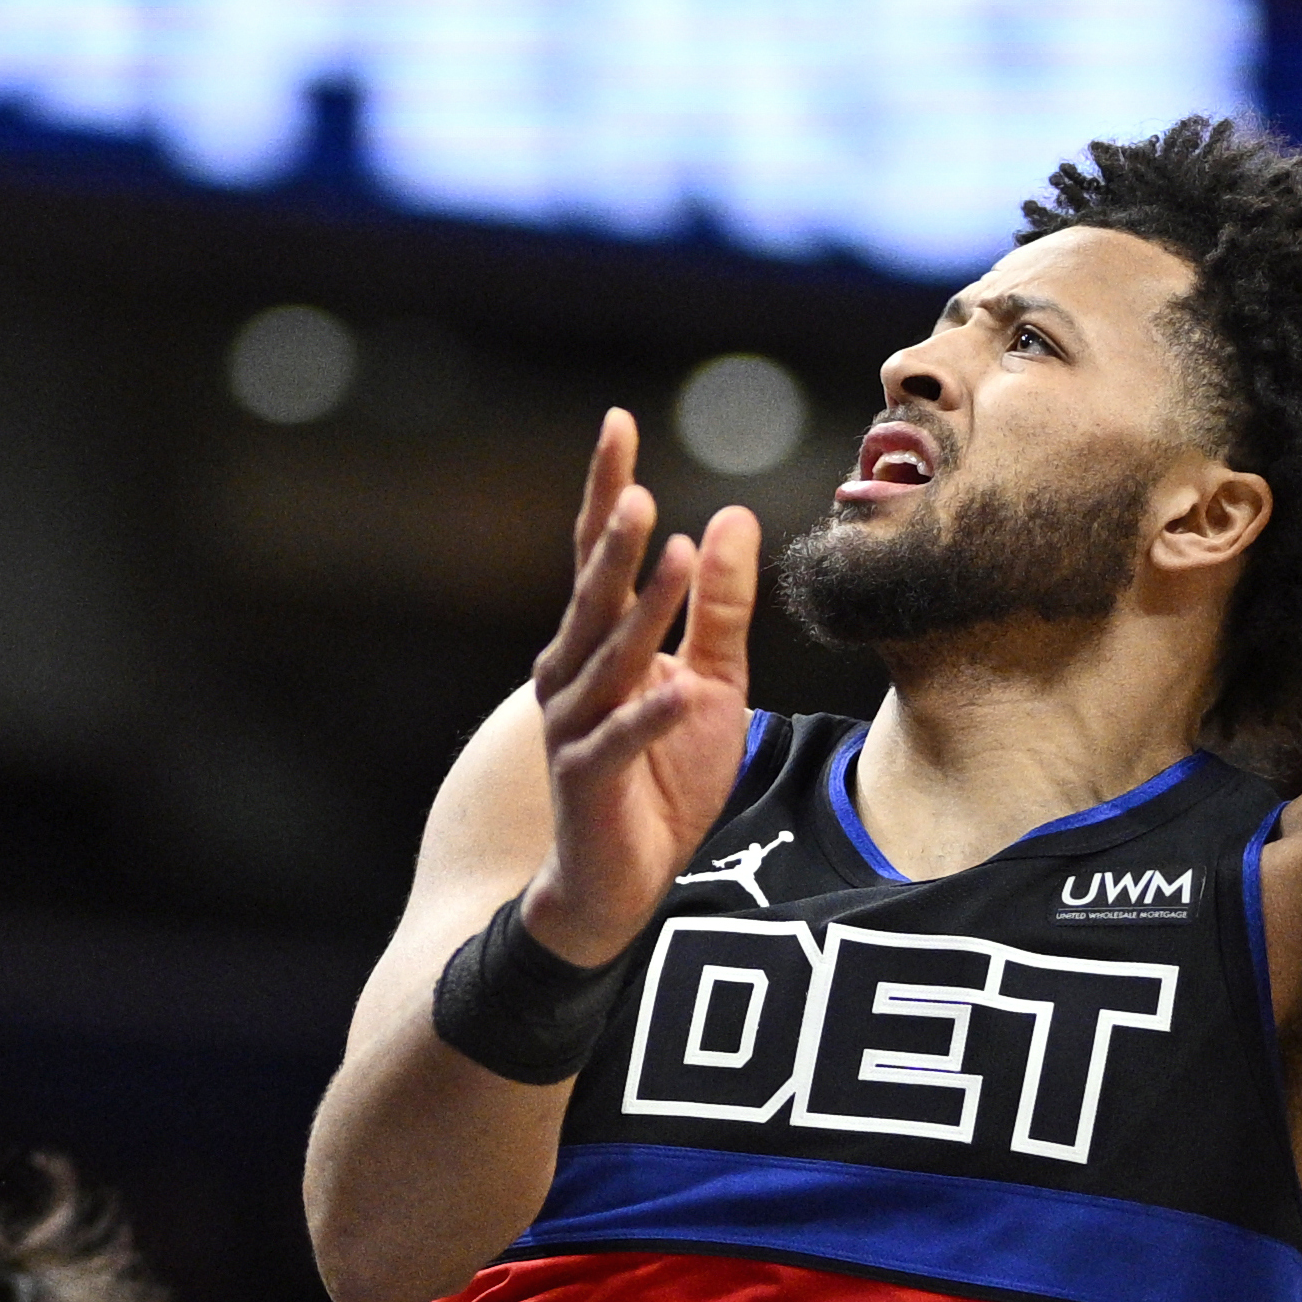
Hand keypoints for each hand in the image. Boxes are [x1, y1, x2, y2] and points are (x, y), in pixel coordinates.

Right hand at [515, 410, 757, 966]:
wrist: (621, 879)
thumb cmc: (661, 776)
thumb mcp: (711, 681)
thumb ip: (717, 606)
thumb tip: (729, 516)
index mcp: (598, 642)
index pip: (599, 552)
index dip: (607, 488)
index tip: (618, 422)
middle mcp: (572, 673)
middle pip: (593, 594)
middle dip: (616, 541)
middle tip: (637, 487)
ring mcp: (576, 726)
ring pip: (607, 657)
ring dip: (641, 607)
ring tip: (672, 552)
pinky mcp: (590, 780)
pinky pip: (622, 738)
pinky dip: (648, 713)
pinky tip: (676, 685)